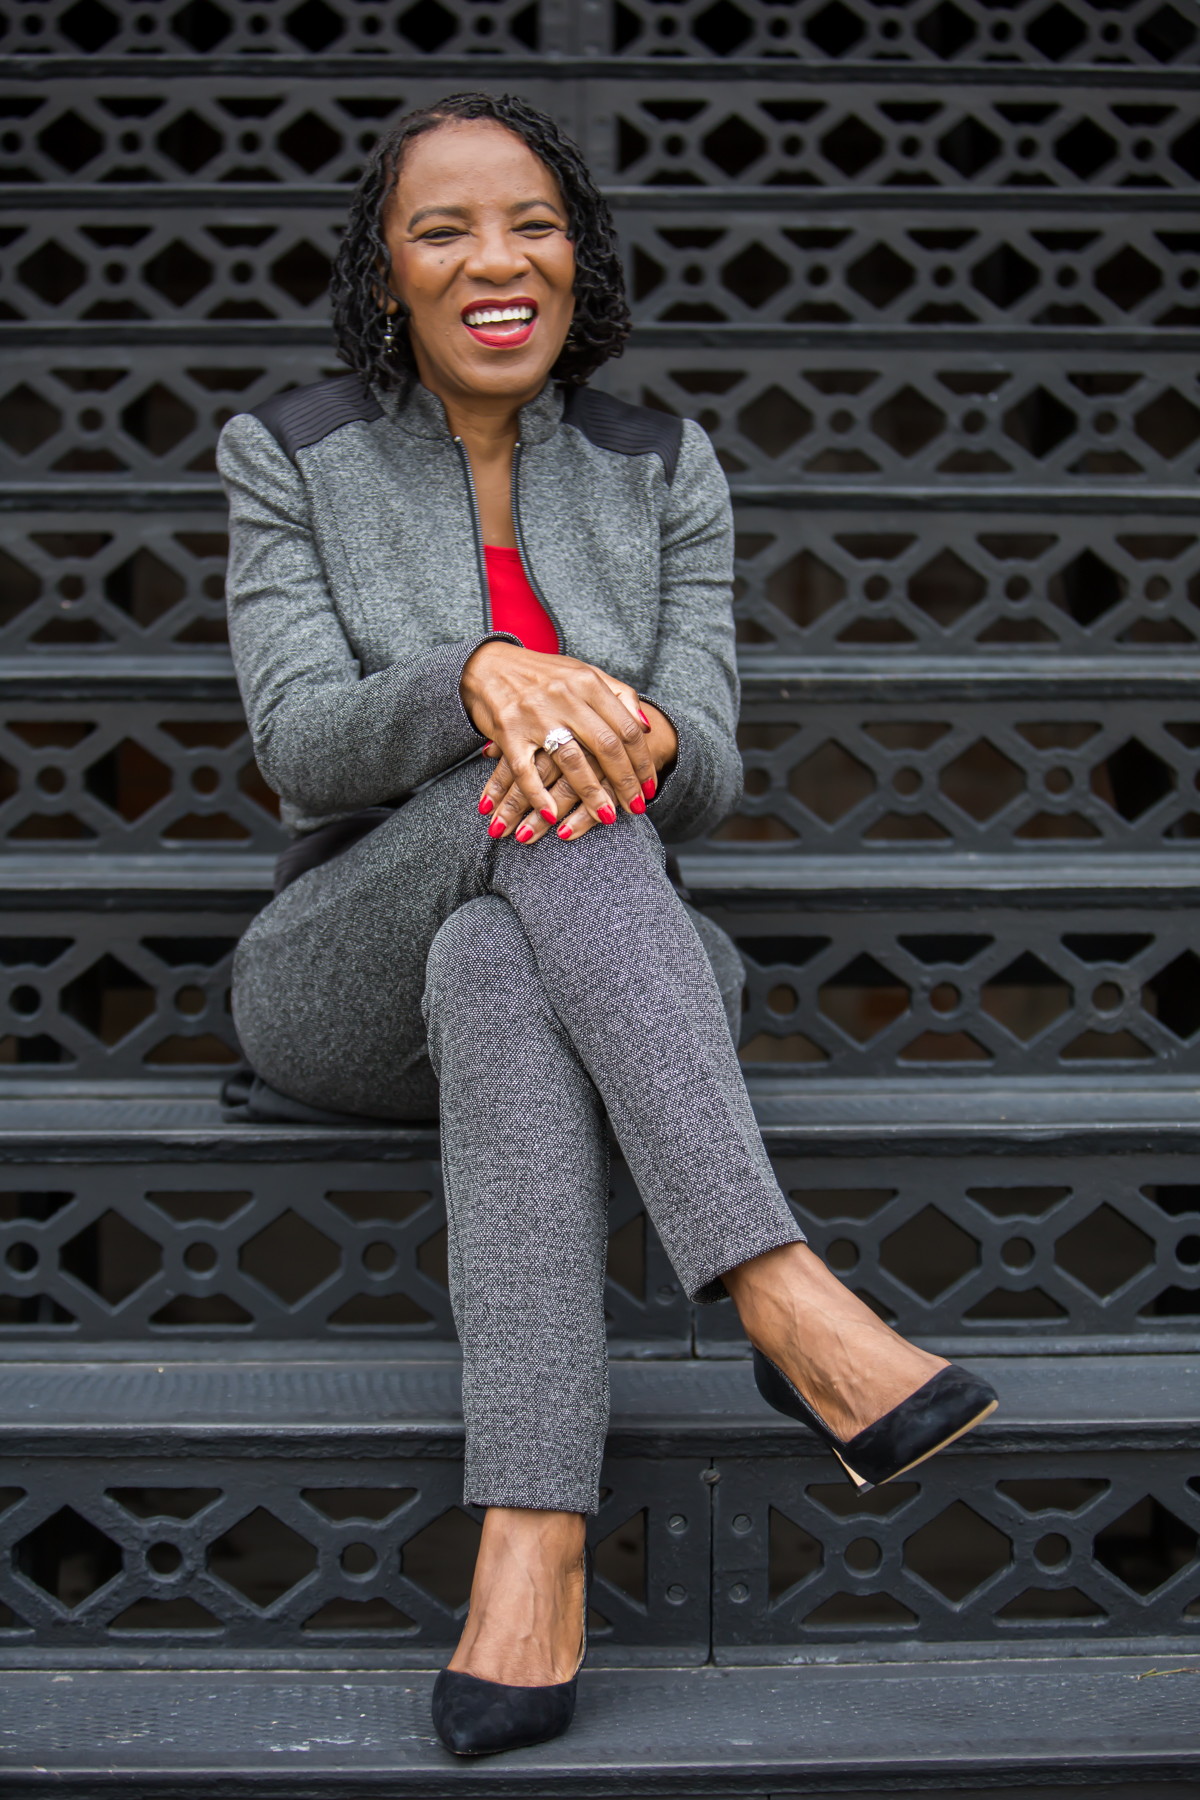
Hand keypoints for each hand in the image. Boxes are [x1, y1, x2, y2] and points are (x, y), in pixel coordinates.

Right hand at [462, 642, 657, 825]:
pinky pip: (526, 771)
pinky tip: (551, 815)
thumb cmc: (542, 675)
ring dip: (592, 794)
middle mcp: (564, 696)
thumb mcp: (583, 674)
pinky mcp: (508, 731)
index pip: (626, 727)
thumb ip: (618, 695)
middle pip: (606, 746)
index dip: (642, 760)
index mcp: (587, 682)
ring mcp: (535, 714)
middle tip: (637, 807)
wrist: (487, 665)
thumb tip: (646, 725)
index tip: (650, 785)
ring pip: (572, 761)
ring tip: (608, 817)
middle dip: (625, 782)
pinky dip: (539, 795)